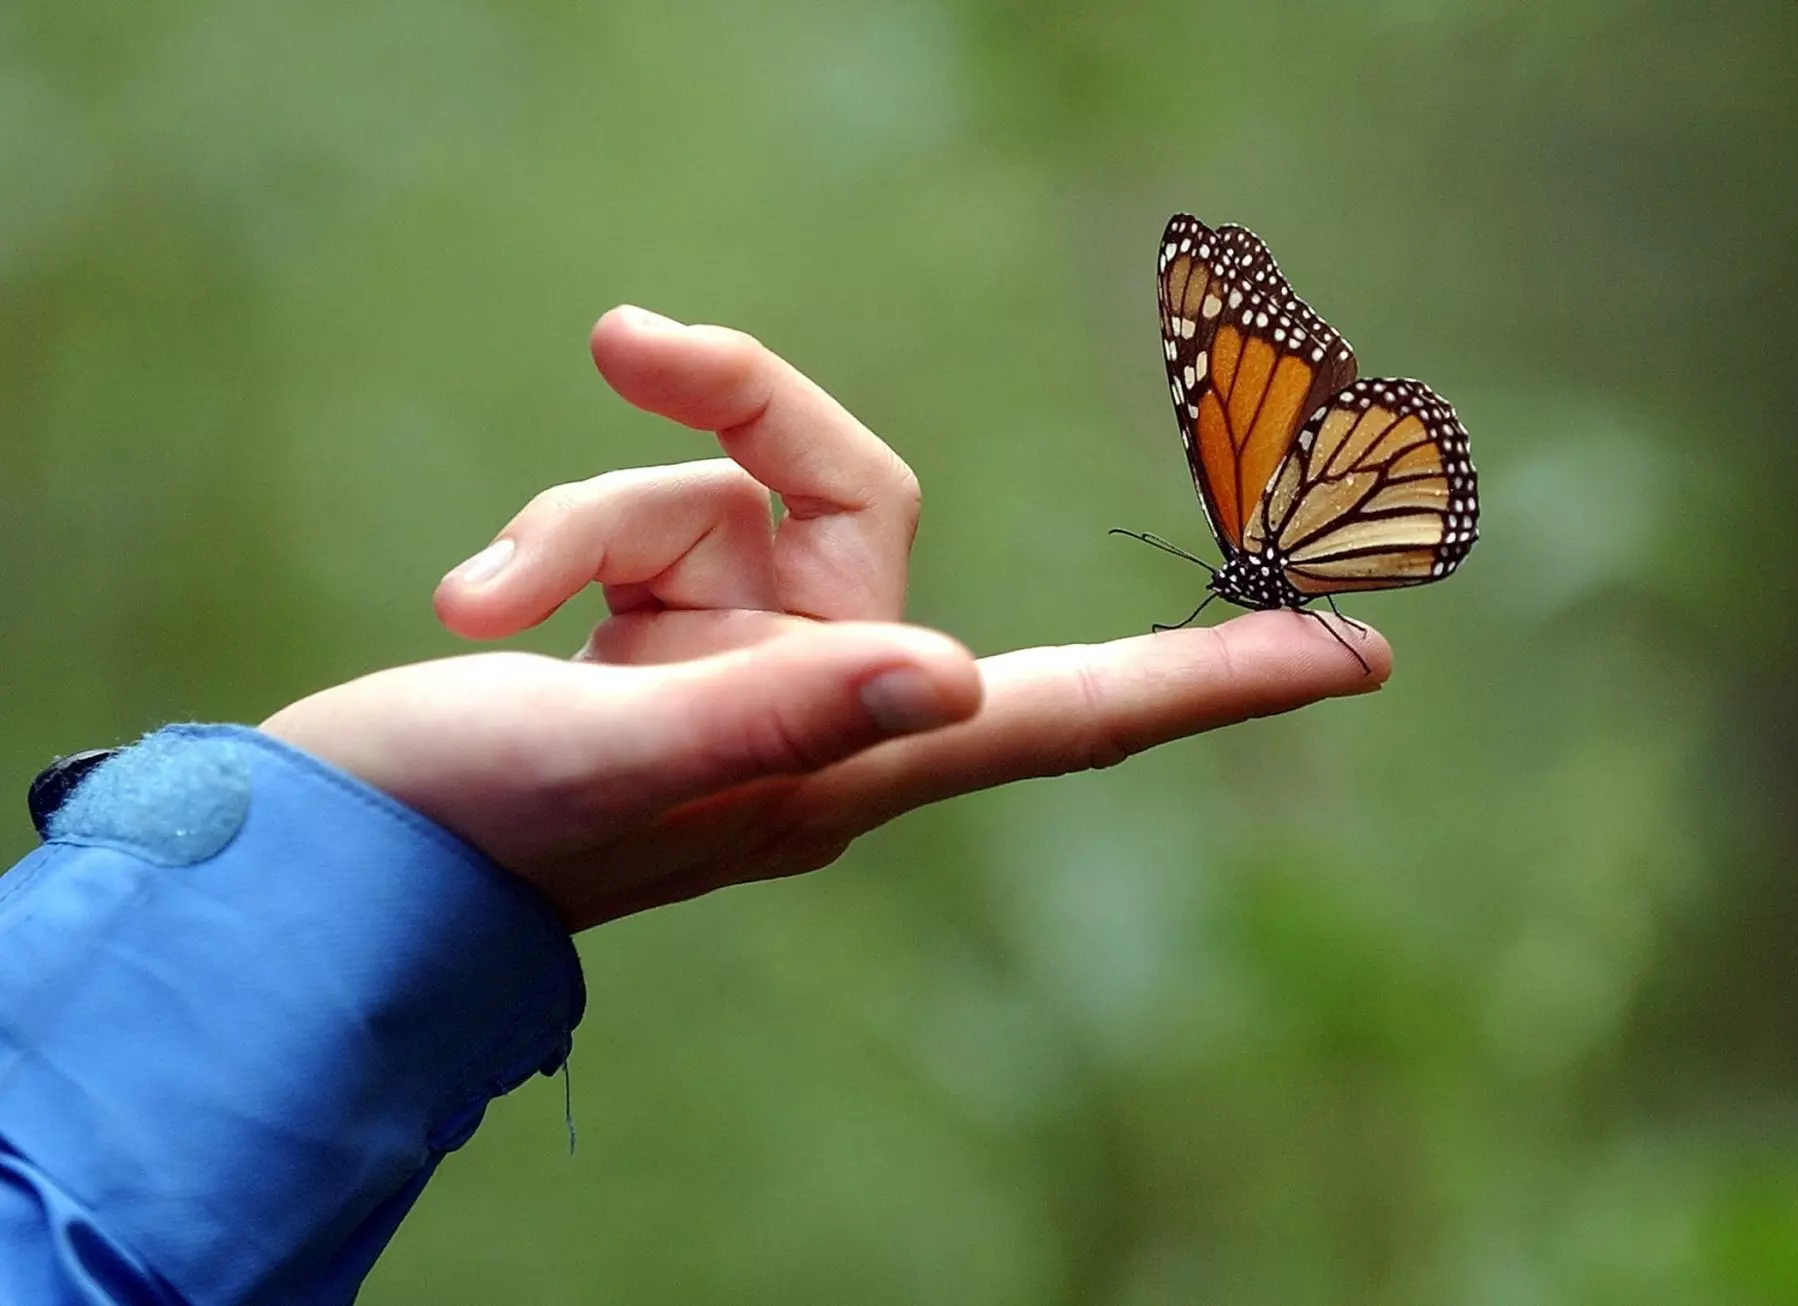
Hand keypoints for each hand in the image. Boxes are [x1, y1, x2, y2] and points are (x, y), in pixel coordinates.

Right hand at [262, 307, 1388, 930]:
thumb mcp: (607, 763)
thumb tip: (955, 674)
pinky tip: (469, 606)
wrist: (341, 848)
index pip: (1074, 708)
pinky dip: (546, 537)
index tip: (1357, 654)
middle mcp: (814, 698)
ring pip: (717, 488)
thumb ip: (777, 714)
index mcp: (846, 759)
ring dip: (585, 513)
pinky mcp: (651, 621)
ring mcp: (734, 658)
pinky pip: (633, 514)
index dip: (1216, 681)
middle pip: (855, 490)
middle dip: (739, 406)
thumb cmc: (465, 830)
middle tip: (628, 335)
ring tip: (477, 605)